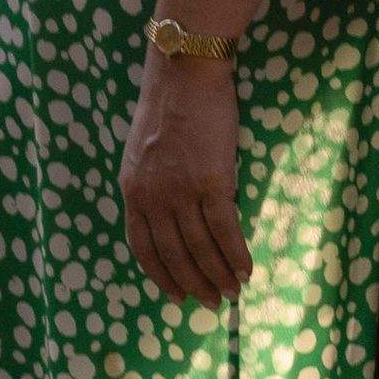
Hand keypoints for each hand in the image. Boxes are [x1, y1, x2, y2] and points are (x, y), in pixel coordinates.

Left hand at [119, 53, 249, 304]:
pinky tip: (246, 271)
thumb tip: (172, 219)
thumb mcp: (144, 152)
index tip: (175, 296)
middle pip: (174, 255)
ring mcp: (181, 192)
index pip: (142, 247)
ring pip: (201, 250)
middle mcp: (152, 197)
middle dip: (193, 285)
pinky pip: (225, 232)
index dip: (161, 276)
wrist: (185, 73)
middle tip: (211, 305)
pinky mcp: (212, 183)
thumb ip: (152, 186)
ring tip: (232, 293)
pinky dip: (237, 256)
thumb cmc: (168, 106)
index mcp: (132, 189)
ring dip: (219, 277)